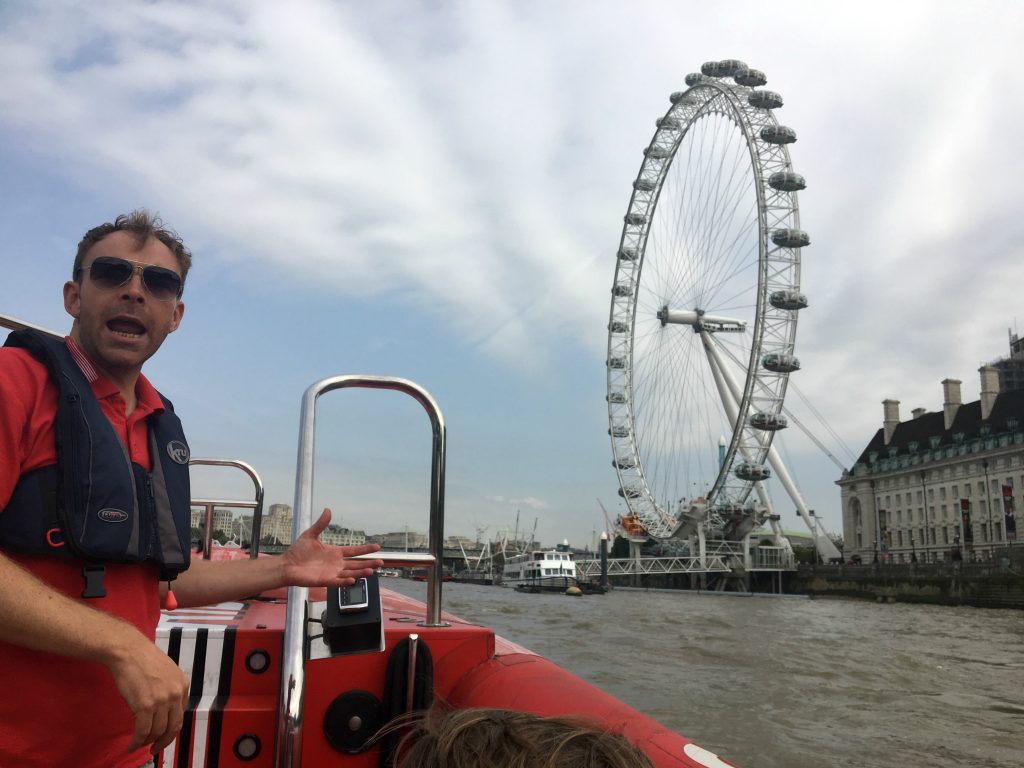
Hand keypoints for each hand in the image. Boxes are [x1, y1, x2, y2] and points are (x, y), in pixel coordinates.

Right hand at [105, 629, 189, 752]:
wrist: (128, 650)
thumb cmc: (142, 658)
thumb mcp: (166, 672)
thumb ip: (169, 689)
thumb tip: (164, 709)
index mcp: (182, 685)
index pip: (180, 714)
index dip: (171, 728)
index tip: (164, 735)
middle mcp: (175, 693)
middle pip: (173, 726)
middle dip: (164, 741)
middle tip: (155, 748)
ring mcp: (161, 700)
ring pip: (158, 731)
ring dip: (148, 741)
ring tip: (139, 744)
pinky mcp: (145, 706)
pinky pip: (143, 731)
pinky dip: (137, 741)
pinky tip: (132, 745)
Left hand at [282, 508, 382, 586]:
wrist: (287, 565)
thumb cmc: (297, 552)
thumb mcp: (310, 534)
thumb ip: (321, 524)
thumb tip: (327, 510)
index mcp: (334, 552)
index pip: (354, 551)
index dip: (365, 550)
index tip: (377, 547)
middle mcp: (336, 563)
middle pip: (356, 564)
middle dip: (369, 563)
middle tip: (381, 562)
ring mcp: (331, 573)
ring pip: (350, 573)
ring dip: (361, 572)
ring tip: (371, 571)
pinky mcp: (325, 581)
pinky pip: (338, 582)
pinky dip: (345, 581)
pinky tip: (353, 579)